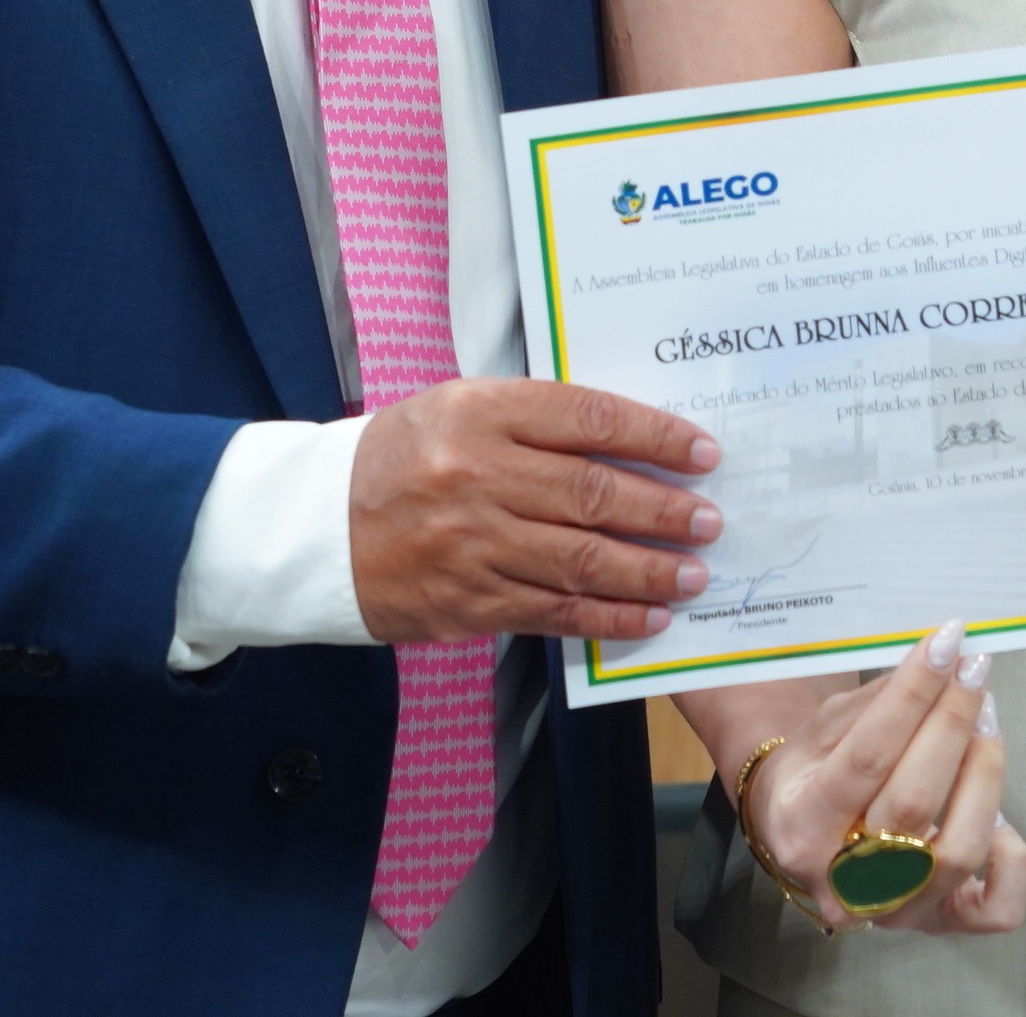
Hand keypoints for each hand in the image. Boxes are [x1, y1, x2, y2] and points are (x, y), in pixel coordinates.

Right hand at [349, 379, 720, 643]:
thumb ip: (536, 419)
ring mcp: (471, 543)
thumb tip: (630, 442)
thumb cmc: (403, 456)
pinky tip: (647, 619)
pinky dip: (607, 618)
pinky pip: (551, 611)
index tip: (704, 453)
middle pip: (592, 493)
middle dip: (663, 510)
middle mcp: (477, 475)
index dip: (655, 436)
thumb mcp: (460, 407)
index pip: (588, 419)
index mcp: (480, 412)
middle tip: (710, 521)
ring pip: (580, 559)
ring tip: (693, 574)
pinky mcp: (466, 601)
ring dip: (647, 571)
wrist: (315, 526)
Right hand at [739, 626, 1025, 934]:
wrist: (801, 835)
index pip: (867, 757)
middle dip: (952, 723)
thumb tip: (941, 659)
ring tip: (985, 720)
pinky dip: (1011, 858)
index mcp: (800, 826)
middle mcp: (842, 885)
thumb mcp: (823, 730)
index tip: (946, 644)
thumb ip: (879, 702)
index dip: (912, 696)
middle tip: (974, 668)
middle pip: (912, 802)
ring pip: (957, 850)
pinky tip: (1001, 813)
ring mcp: (894, 913)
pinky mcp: (938, 926)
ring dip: (983, 773)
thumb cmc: (813, 774)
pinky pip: (995, 909)